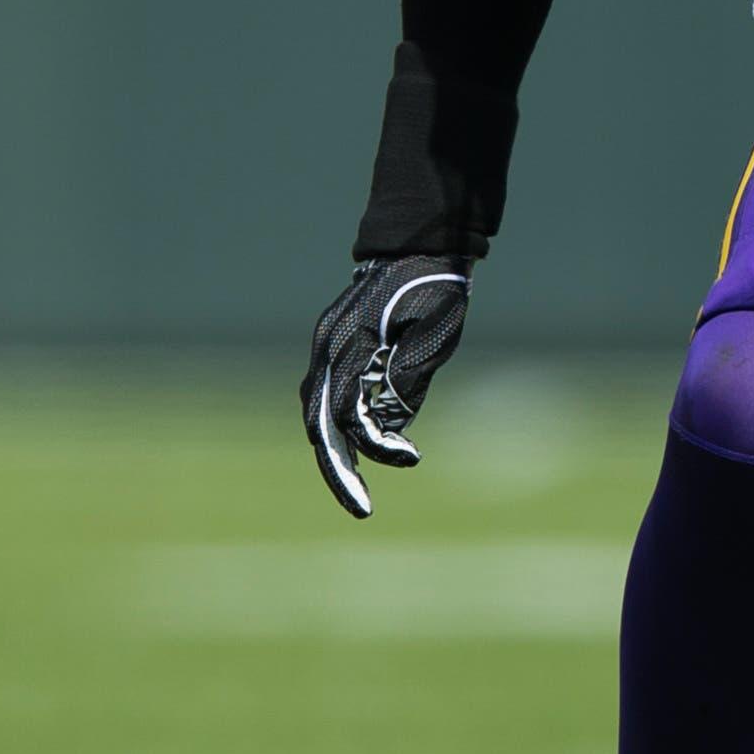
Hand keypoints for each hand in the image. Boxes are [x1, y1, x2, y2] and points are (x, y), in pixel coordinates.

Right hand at [301, 255, 471, 517]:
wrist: (418, 244)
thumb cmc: (434, 286)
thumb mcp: (436, 332)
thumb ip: (411, 376)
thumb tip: (391, 425)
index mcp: (350, 343)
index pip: (347, 413)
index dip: (374, 446)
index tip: (411, 459)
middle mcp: (328, 348)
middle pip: (319, 424)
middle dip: (338, 470)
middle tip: (361, 509)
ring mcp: (327, 348)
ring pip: (317, 413)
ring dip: (336, 451)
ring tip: (357, 489)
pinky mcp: (334, 349)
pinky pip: (327, 397)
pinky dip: (340, 428)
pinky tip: (363, 449)